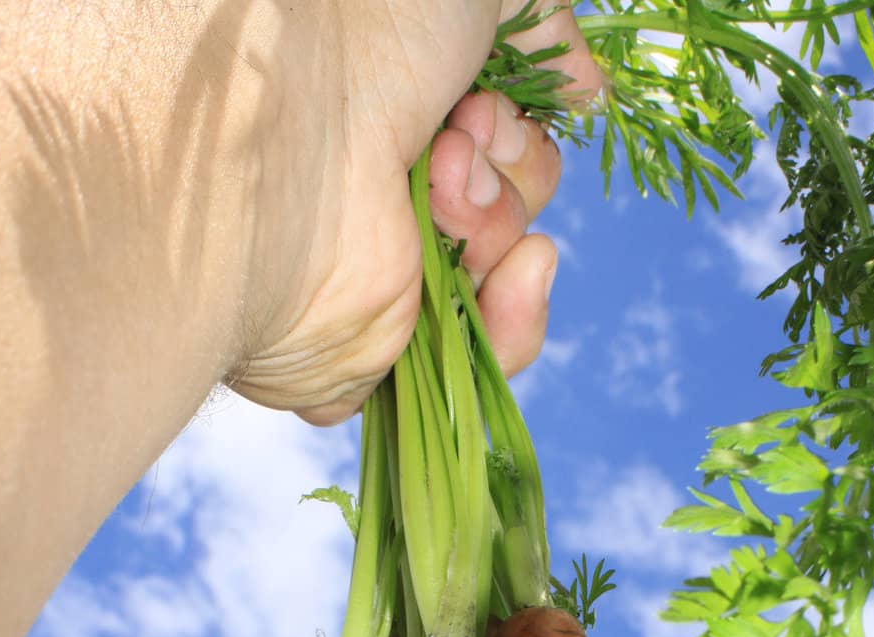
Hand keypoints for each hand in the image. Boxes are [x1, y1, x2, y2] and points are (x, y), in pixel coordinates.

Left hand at [228, 1, 601, 423]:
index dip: (518, 130)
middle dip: (508, 172)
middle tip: (453, 143)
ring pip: (502, 280)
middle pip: (511, 210)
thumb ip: (539, 24)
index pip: (501, 146)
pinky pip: (481, 366)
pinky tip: (511, 276)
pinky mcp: (378, 357)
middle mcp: (387, 198)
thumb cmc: (358, 36)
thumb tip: (585, 89)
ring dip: (501, 230)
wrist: (287, 137)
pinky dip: (511, 323)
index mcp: (397, 120)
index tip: (483, 101)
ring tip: (442, 195)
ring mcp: (382, 279)